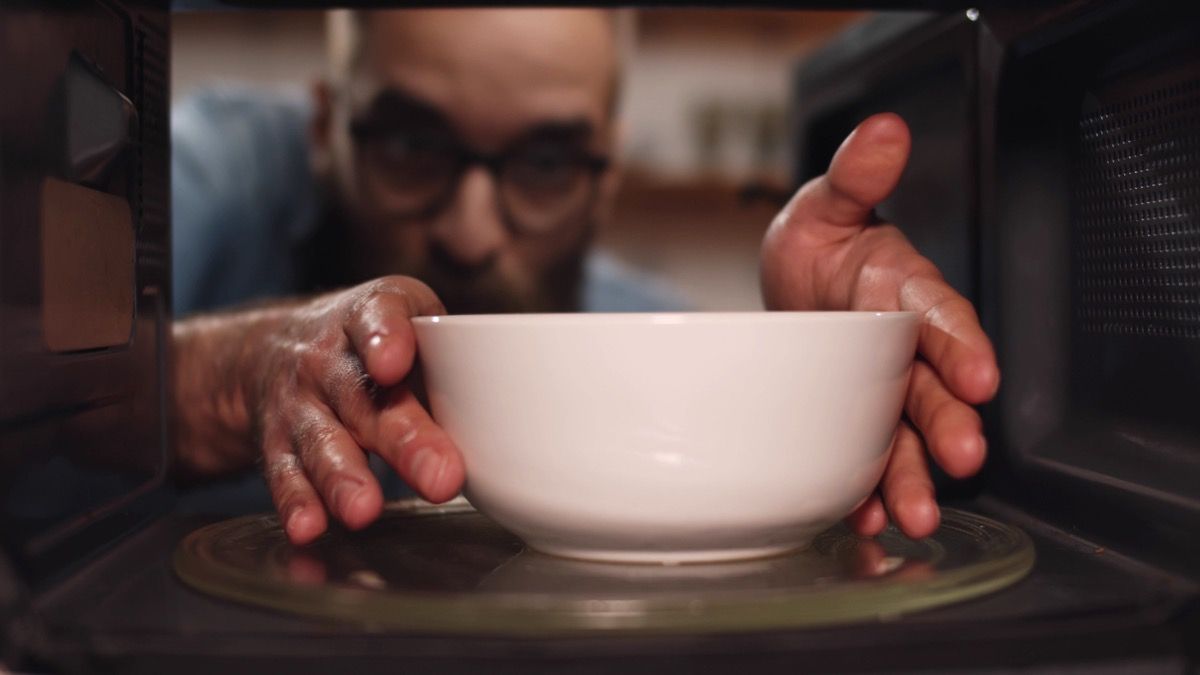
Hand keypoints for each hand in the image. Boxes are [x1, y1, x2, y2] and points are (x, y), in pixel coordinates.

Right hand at [174, 276, 464, 545]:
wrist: (276, 348)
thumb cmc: (373, 339)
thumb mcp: (411, 321)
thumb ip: (454, 358)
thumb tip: (519, 414)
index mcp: (367, 316)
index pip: (376, 317)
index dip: (385, 338)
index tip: (394, 363)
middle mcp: (326, 359)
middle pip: (364, 398)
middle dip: (403, 440)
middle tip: (442, 477)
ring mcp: (299, 404)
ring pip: (321, 441)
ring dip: (343, 478)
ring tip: (364, 510)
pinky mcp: (277, 445)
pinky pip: (285, 475)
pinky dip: (297, 504)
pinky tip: (310, 528)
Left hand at [760, 113, 999, 538]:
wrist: (784, 292)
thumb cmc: (816, 246)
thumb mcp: (825, 203)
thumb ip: (855, 173)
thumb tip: (885, 130)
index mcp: (905, 292)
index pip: (943, 316)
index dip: (963, 345)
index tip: (980, 375)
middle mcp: (902, 347)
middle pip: (934, 388)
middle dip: (950, 424)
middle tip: (963, 459)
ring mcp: (878, 389)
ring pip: (906, 436)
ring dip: (912, 475)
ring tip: (912, 513)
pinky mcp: (850, 420)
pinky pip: (865, 459)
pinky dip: (865, 489)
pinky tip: (863, 516)